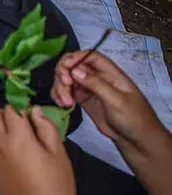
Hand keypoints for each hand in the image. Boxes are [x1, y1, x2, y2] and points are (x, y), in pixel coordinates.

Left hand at [0, 106, 76, 194]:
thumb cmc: (55, 182)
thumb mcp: (58, 152)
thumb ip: (45, 127)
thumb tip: (34, 110)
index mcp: (18, 137)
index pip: (11, 108)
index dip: (21, 109)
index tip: (30, 119)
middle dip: (6, 115)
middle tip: (20, 127)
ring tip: (7, 138)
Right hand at [53, 50, 168, 159]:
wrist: (135, 138)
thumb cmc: (133, 117)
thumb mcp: (116, 100)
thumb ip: (96, 84)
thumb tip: (74, 71)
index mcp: (110, 73)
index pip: (90, 56)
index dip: (75, 58)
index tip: (65, 68)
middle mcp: (98, 78)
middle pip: (74, 66)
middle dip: (64, 74)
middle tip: (65, 87)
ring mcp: (89, 88)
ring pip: (67, 79)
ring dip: (60, 88)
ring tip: (65, 103)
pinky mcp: (83, 99)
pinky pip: (66, 92)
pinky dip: (60, 96)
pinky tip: (63, 104)